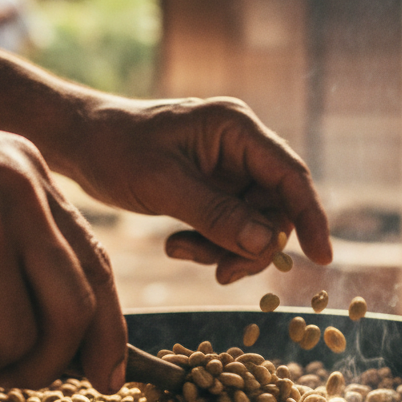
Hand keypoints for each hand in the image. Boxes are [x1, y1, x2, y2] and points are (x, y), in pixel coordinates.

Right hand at [0, 93, 125, 391]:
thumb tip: (51, 325)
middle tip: (1, 375)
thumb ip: (12, 237)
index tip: (106, 375)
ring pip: (9, 341)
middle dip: (42, 366)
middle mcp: (18, 197)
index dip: (108, 332)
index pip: (96, 267)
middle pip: (71, 315)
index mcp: (31, 178)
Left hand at [65, 97, 331, 282]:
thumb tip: (268, 244)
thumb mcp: (164, 185)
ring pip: (253, 224)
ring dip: (225, 249)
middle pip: (274, 208)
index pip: (290, 176)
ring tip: (180, 251)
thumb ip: (216, 214)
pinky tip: (176, 245)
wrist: (80, 143)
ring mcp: (228, 169)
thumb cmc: (116, 150)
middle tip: (219, 272)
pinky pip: (230, 227)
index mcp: (236, 129)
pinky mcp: (212, 189)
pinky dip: (210, 245)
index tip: (322, 257)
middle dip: (250, 245)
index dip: (310, 217)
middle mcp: (240, 147)